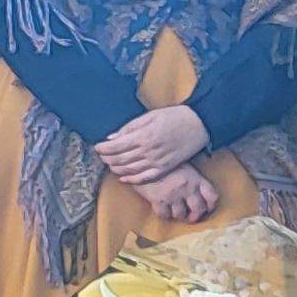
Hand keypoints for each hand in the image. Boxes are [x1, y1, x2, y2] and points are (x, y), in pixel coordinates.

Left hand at [94, 105, 210, 183]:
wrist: (199, 124)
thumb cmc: (175, 116)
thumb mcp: (150, 116)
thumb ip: (130, 127)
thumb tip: (112, 137)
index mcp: (142, 136)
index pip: (115, 146)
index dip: (103, 149)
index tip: (97, 148)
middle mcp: (147, 151)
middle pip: (120, 159)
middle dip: (107, 159)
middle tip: (101, 157)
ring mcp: (157, 161)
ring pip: (130, 170)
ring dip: (116, 168)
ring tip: (109, 165)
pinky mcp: (165, 168)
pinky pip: (145, 178)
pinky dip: (132, 180)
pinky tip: (123, 179)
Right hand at [135, 165, 220, 225]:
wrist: (142, 157)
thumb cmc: (162, 159)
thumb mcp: (182, 163)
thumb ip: (191, 176)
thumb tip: (196, 188)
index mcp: (195, 177)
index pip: (212, 196)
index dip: (211, 205)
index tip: (207, 208)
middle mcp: (187, 188)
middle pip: (198, 210)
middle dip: (195, 216)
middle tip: (190, 216)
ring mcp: (173, 195)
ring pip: (181, 215)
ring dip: (179, 216)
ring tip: (175, 212)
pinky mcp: (159, 200)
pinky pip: (165, 215)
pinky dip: (164, 215)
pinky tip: (163, 209)